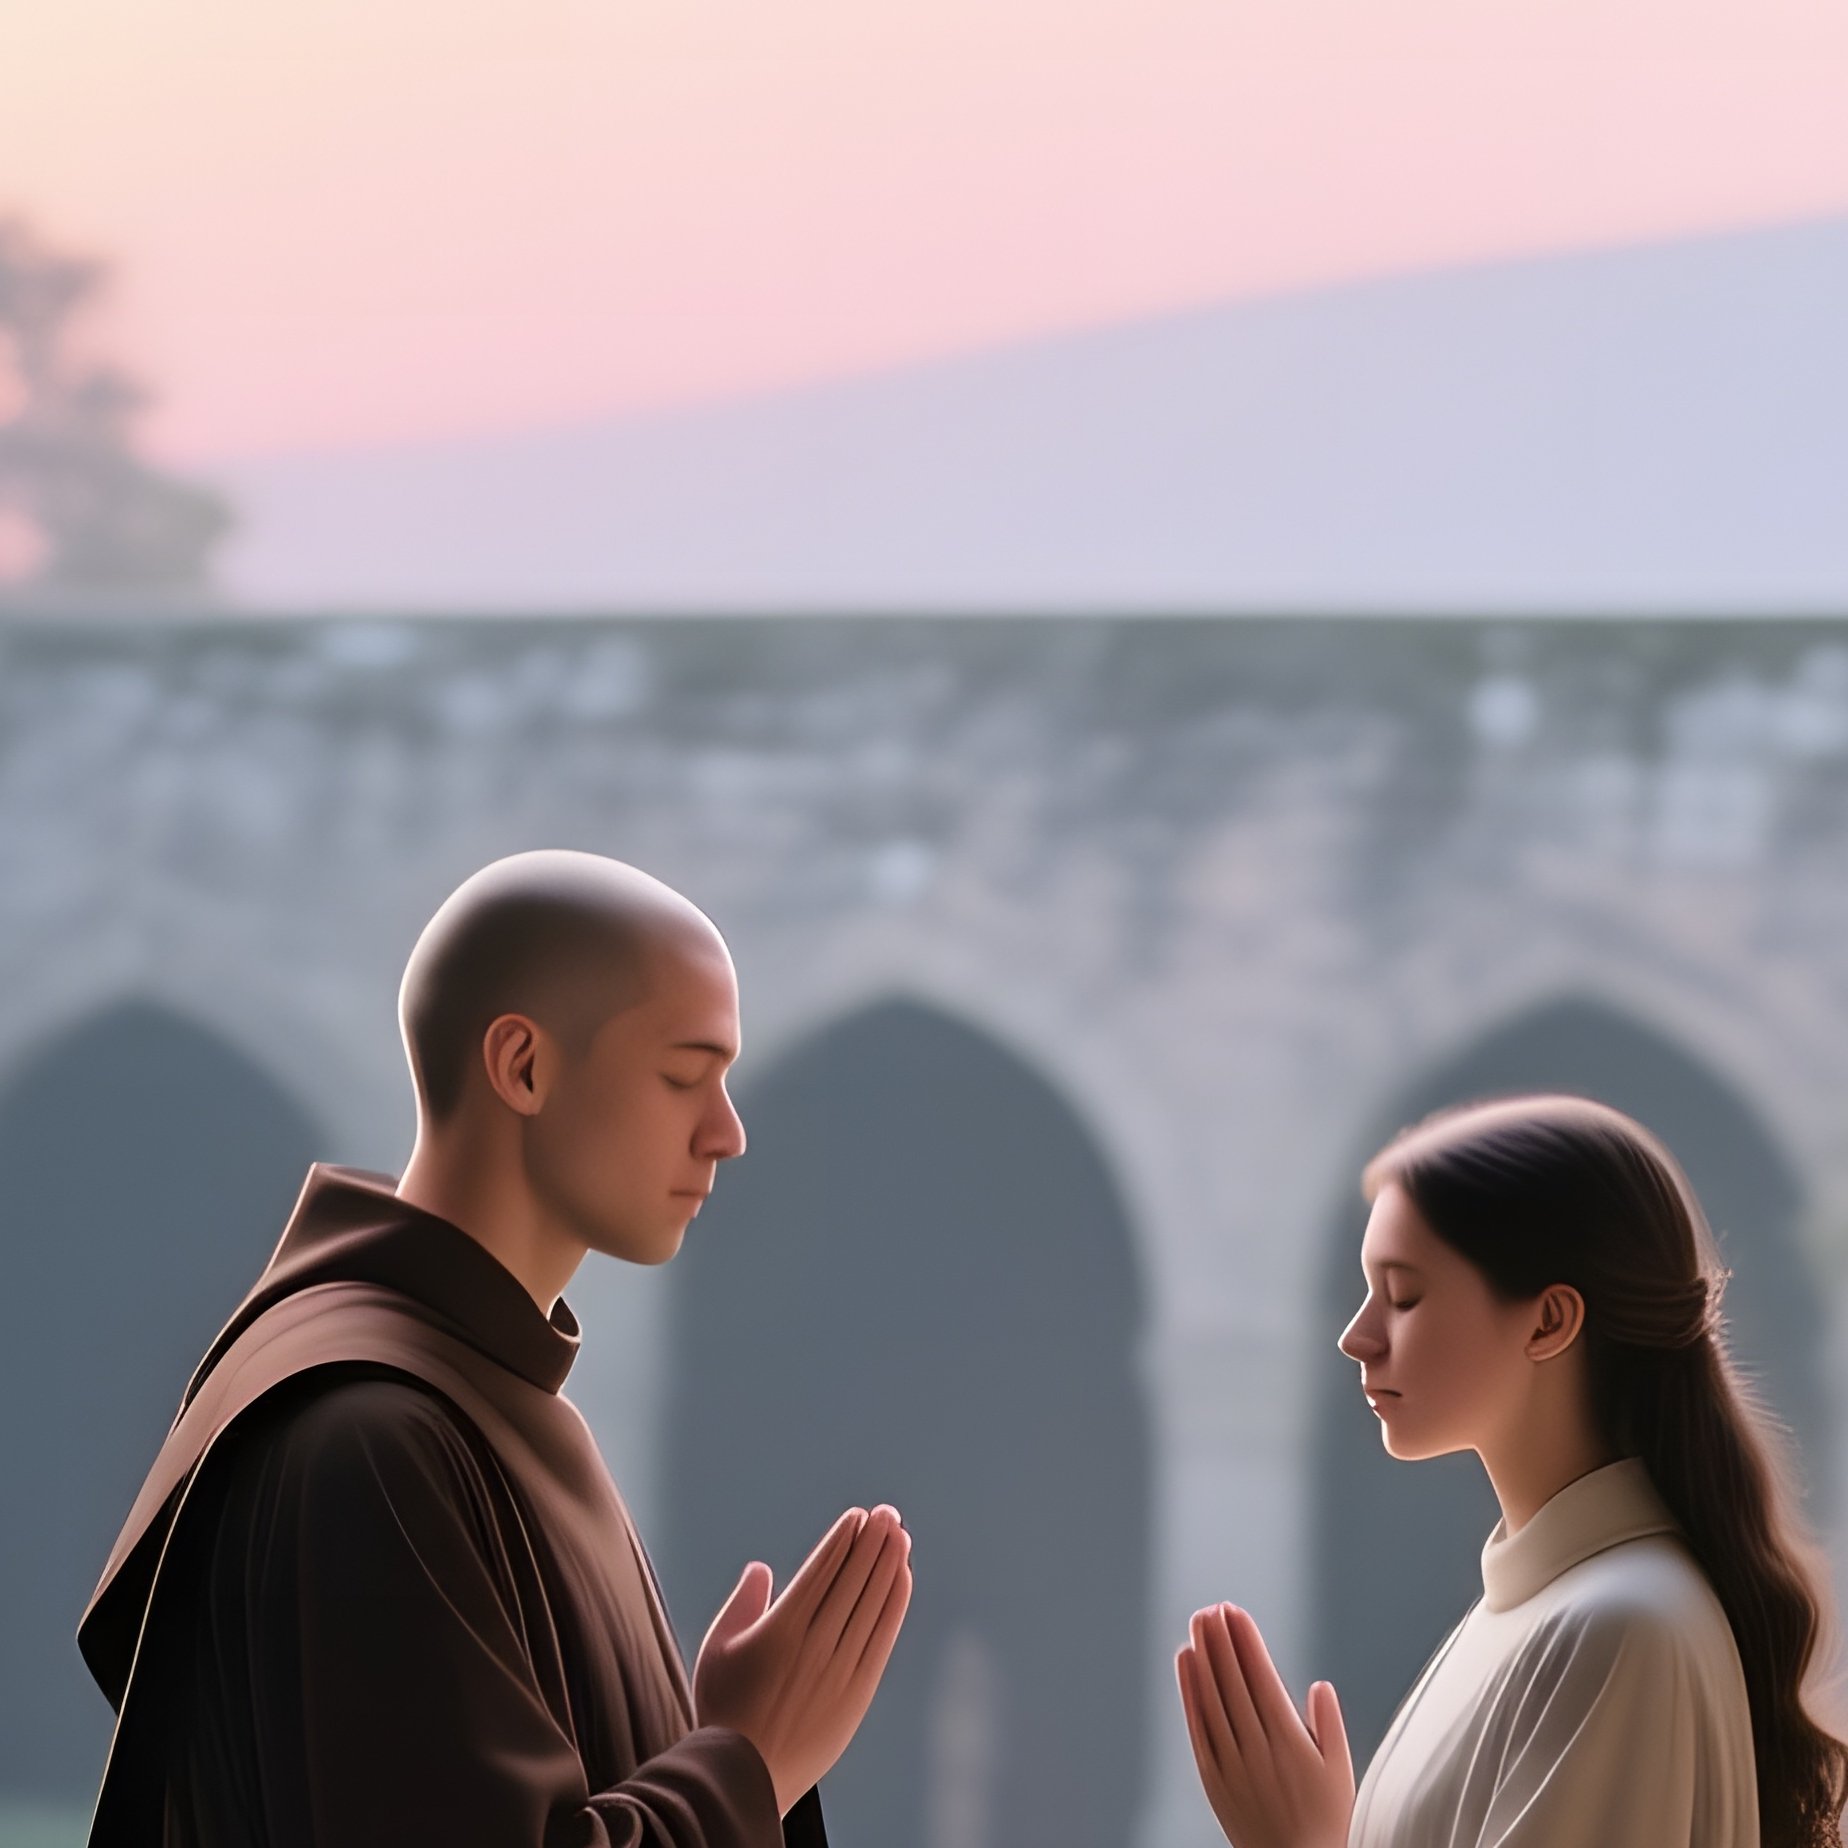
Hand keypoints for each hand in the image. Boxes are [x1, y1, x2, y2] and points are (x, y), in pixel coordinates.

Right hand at [693, 1504, 912, 1815]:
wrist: (744, 1776)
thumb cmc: (724, 1709)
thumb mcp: (719, 1647)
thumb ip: (743, 1602)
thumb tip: (762, 1568)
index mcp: (783, 1626)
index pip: (824, 1569)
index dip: (844, 1538)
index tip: (859, 1516)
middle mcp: (817, 1642)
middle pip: (854, 1579)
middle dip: (873, 1541)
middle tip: (888, 1514)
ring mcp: (841, 1667)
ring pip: (873, 1603)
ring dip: (889, 1565)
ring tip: (900, 1536)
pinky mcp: (858, 1692)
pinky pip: (883, 1637)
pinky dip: (895, 1604)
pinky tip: (902, 1580)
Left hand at [1176, 1603, 1352, 1847]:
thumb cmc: (1326, 1820)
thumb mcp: (1341, 1773)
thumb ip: (1330, 1727)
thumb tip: (1320, 1685)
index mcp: (1290, 1742)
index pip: (1261, 1679)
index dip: (1247, 1643)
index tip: (1236, 1612)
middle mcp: (1257, 1748)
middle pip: (1234, 1683)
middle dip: (1222, 1641)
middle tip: (1213, 1607)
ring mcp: (1232, 1763)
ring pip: (1212, 1699)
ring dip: (1204, 1657)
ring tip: (1198, 1623)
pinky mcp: (1213, 1778)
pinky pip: (1197, 1727)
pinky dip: (1190, 1692)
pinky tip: (1186, 1663)